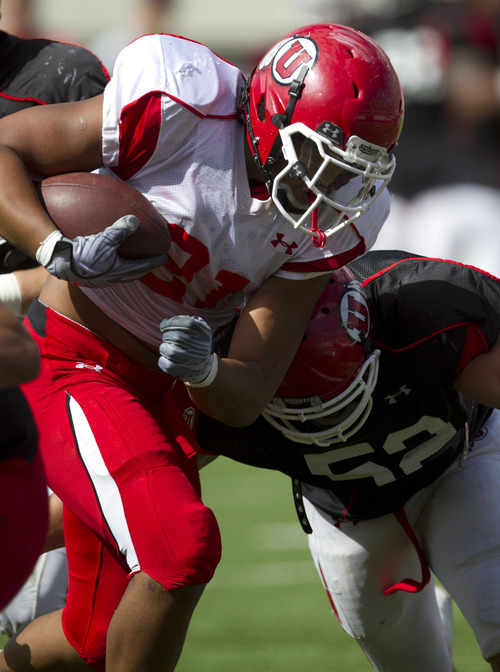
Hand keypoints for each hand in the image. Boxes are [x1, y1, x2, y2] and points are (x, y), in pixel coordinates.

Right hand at [36, 215, 166, 286]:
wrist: (60, 263)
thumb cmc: (83, 253)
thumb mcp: (105, 239)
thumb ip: (120, 230)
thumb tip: (135, 220)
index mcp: (120, 271)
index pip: (143, 266)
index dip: (154, 262)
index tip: (164, 259)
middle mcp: (112, 278)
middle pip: (133, 274)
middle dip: (143, 268)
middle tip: (151, 262)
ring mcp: (101, 279)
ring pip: (120, 275)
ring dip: (129, 269)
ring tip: (132, 261)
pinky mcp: (90, 277)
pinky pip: (108, 271)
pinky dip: (114, 266)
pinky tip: (108, 259)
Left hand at [159, 315, 217, 386]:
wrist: (204, 365)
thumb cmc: (195, 341)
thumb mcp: (197, 328)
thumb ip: (183, 320)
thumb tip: (164, 322)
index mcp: (205, 333)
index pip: (187, 323)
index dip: (172, 322)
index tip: (164, 325)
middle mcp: (201, 347)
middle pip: (177, 337)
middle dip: (166, 336)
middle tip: (166, 337)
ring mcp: (195, 360)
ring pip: (171, 352)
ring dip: (163, 348)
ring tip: (165, 348)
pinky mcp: (187, 372)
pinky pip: (169, 366)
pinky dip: (162, 361)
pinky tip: (164, 358)